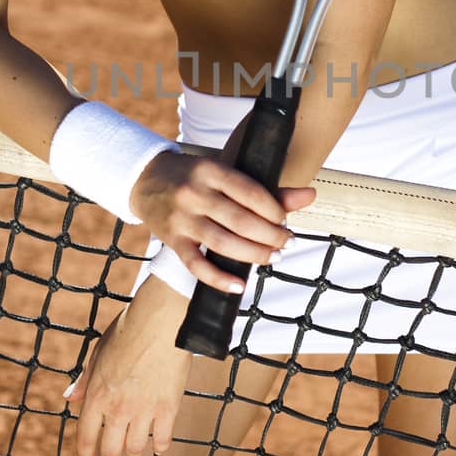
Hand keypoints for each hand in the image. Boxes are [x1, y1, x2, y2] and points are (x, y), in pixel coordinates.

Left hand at [65, 278, 192, 455]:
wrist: (161, 321)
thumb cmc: (128, 331)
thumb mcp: (98, 353)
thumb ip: (84, 380)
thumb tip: (69, 397)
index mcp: (97, 395)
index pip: (85, 437)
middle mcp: (118, 408)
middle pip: (111, 451)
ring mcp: (144, 410)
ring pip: (137, 448)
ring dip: (134, 451)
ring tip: (136, 447)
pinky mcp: (168, 408)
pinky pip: (163, 440)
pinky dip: (160, 446)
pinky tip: (159, 443)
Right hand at [128, 129, 314, 292]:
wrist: (145, 179)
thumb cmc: (194, 177)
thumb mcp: (225, 173)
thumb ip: (266, 189)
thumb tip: (310, 196)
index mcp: (210, 170)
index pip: (250, 192)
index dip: (274, 210)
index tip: (286, 221)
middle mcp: (194, 194)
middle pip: (240, 220)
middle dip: (270, 235)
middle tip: (287, 243)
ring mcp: (181, 219)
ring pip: (223, 243)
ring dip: (254, 254)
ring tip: (274, 257)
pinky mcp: (172, 241)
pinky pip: (196, 264)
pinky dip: (218, 278)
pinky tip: (239, 285)